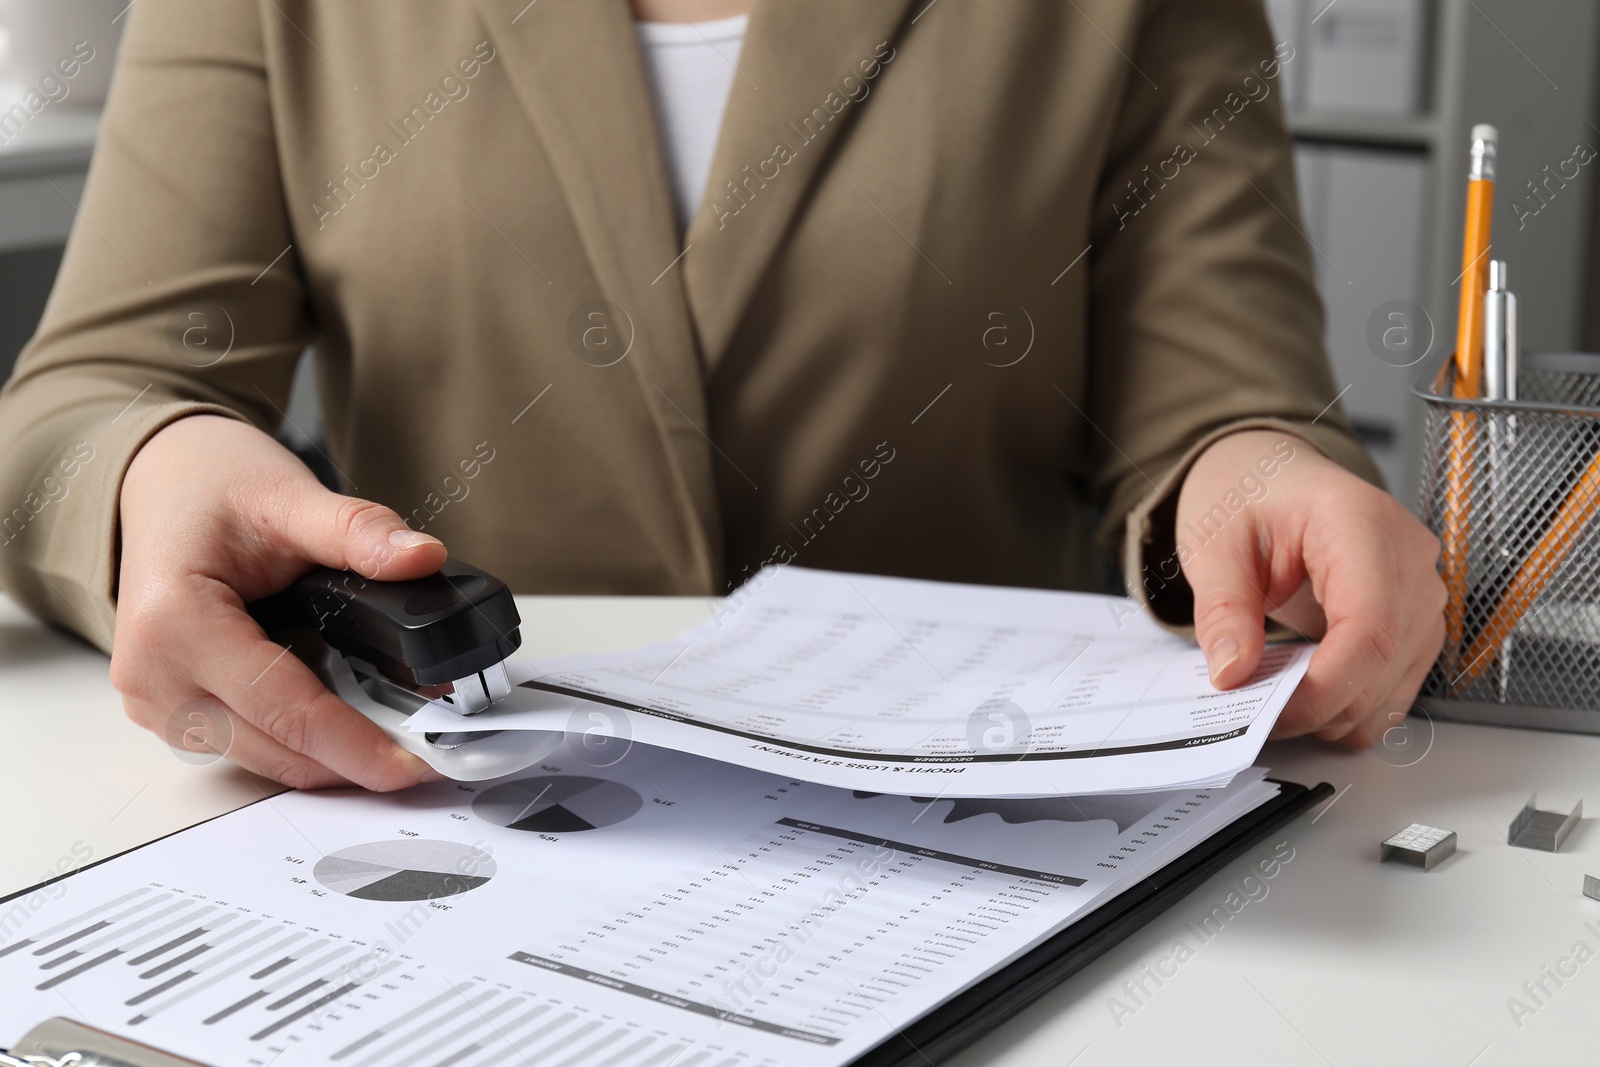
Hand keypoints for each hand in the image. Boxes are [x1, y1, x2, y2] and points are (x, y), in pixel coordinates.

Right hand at [113, 414, 447, 788]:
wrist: (167, 483)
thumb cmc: (213, 488)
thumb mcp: (290, 496)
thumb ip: (358, 531)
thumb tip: (422, 557)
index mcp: (173, 623)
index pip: (283, 709)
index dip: (357, 745)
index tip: (415, 766)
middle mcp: (153, 675)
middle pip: (275, 747)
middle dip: (355, 756)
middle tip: (428, 751)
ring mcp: (156, 702)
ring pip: (264, 758)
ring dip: (331, 755)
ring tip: (398, 733)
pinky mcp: (173, 712)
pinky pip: (249, 745)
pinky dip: (302, 740)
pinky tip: (351, 721)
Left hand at [1174, 429, 1444, 745]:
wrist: (1273, 477)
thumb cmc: (1249, 495)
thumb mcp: (1213, 544)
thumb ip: (1222, 610)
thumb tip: (1232, 675)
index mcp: (1361, 523)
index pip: (1369, 628)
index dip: (1324, 687)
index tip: (1269, 713)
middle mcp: (1409, 558)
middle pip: (1384, 666)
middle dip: (1316, 707)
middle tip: (1249, 712)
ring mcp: (1422, 593)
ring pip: (1392, 691)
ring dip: (1331, 712)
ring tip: (1271, 693)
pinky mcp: (1416, 623)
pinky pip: (1392, 689)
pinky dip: (1346, 704)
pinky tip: (1301, 687)